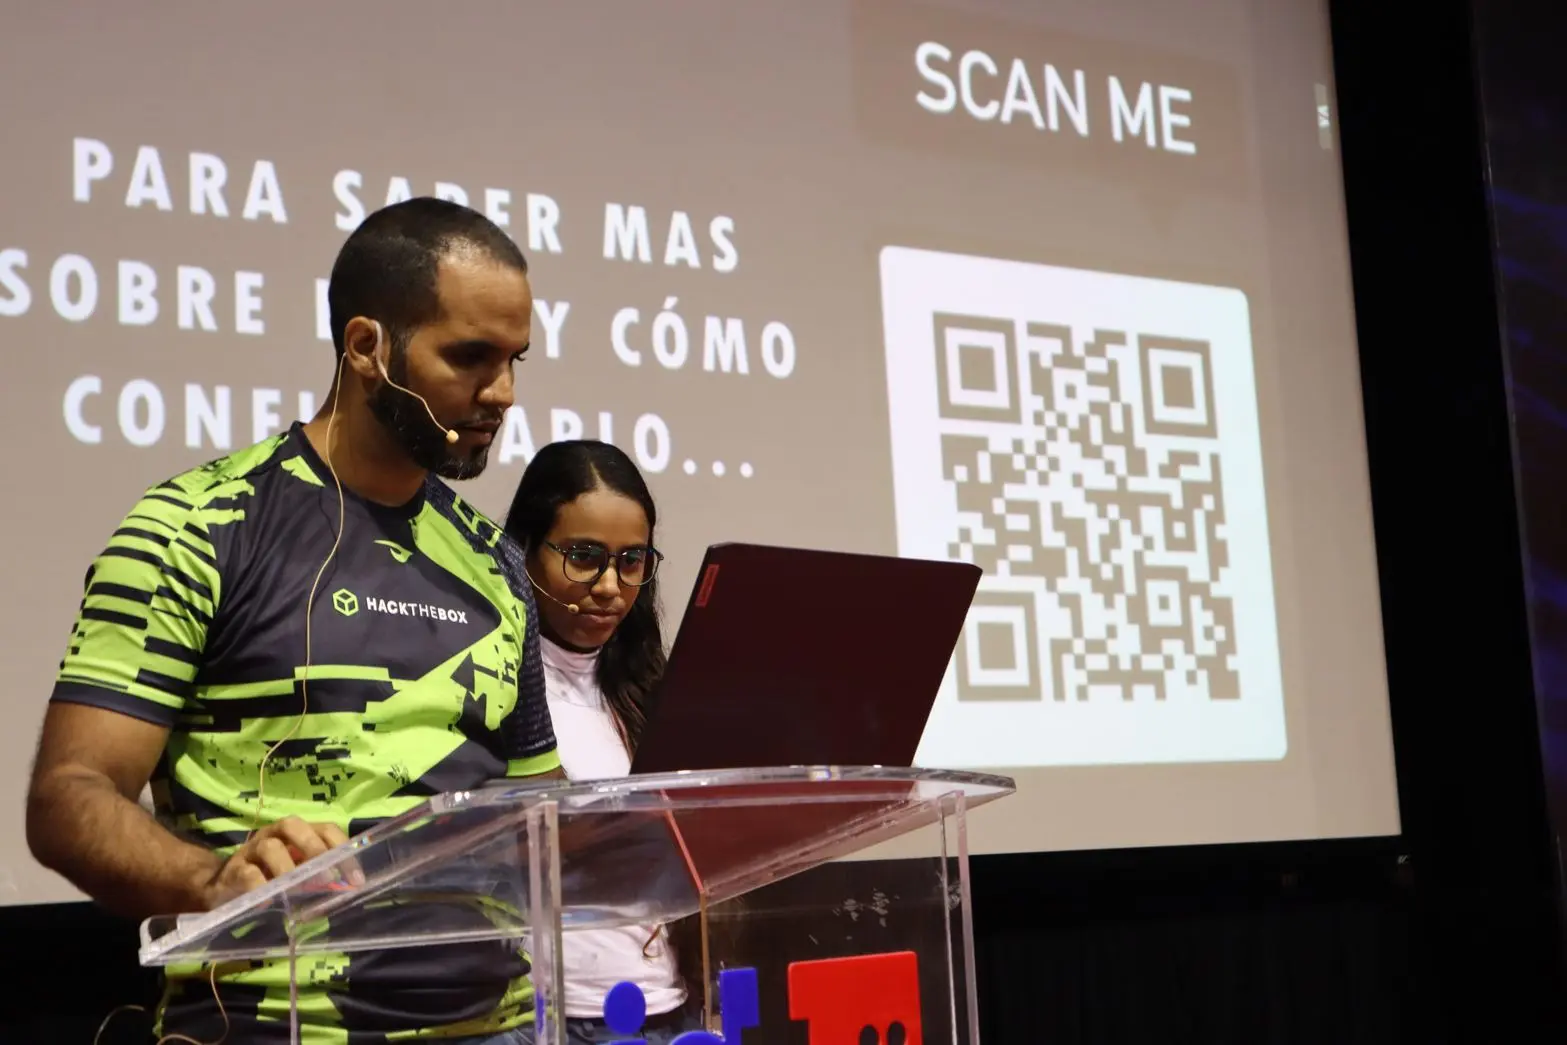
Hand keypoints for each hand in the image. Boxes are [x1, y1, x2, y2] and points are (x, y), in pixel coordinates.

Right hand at [198, 816, 350, 909]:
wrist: (221, 886)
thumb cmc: (269, 877)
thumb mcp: (296, 874)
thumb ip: (319, 877)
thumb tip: (348, 890)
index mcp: (296, 833)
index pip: (324, 829)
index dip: (341, 848)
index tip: (355, 879)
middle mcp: (273, 835)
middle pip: (292, 825)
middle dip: (313, 848)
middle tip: (328, 878)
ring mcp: (251, 850)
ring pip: (269, 847)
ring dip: (287, 869)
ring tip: (298, 890)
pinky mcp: (233, 870)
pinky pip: (247, 874)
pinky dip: (261, 887)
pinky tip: (269, 903)